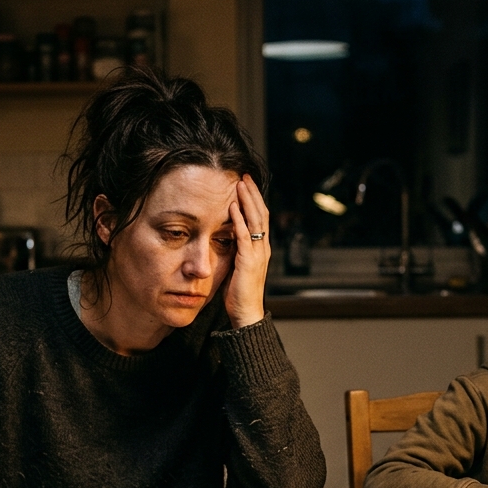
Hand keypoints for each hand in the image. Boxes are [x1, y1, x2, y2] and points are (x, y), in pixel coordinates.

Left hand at [225, 174, 270, 327]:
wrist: (247, 313)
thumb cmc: (239, 292)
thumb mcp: (237, 265)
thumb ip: (235, 250)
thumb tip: (224, 236)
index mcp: (261, 248)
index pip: (260, 217)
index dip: (254, 199)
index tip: (245, 183)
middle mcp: (263, 248)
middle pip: (261, 213)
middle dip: (252, 193)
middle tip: (244, 175)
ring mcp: (258, 254)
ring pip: (255, 220)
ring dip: (247, 201)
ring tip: (239, 184)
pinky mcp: (249, 262)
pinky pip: (244, 236)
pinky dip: (238, 220)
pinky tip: (232, 207)